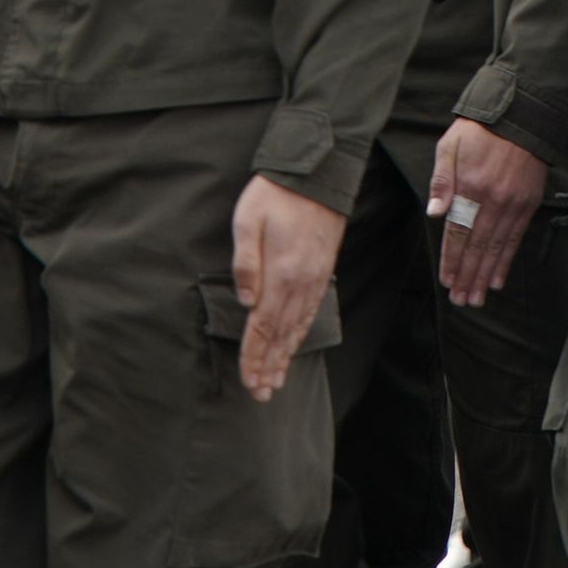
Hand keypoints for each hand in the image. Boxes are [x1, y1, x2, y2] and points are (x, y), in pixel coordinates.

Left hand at [228, 175, 346, 399]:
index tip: (248, 382)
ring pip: (299, 328)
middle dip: (270, 366)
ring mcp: (314, 279)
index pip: (263, 327)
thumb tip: (245, 301)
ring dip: (286, 356)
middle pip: (282, 335)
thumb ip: (246, 263)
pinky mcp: (321, 270)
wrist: (317, 173)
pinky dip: (301, 334)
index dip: (254, 357)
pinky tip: (296, 344)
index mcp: (281, 274)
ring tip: (277, 380)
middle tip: (261, 394)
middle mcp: (301, 283)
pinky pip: (311, 312)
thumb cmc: (275, 195)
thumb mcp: (249, 221)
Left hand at [428, 120, 550, 303]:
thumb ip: (441, 181)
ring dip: (486, 276)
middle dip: (468, 277)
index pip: (458, 232)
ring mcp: (513, 203)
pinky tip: (499, 279)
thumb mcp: (449, 146)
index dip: (452, 260)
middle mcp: (493, 199)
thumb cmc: (479, 130)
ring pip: (497, 248)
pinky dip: (506, 261)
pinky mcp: (529, 203)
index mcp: (470, 186)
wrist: (521, 114)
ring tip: (477, 298)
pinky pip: (516, 238)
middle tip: (462, 301)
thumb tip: (435, 214)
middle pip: (477, 247)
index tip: (447, 282)